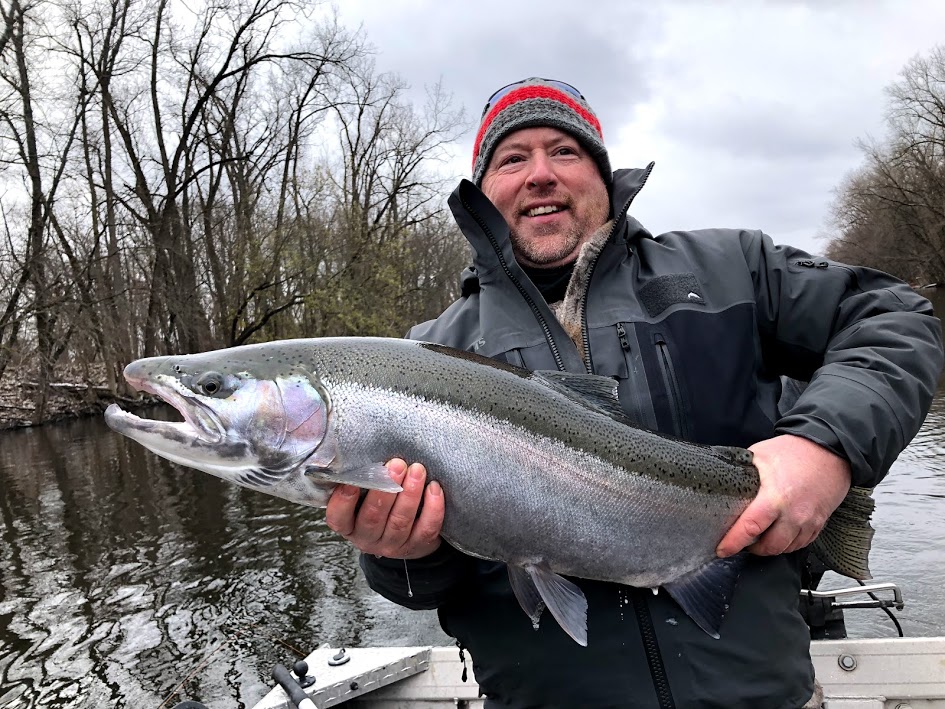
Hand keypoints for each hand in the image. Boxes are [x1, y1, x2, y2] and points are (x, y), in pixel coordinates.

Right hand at [325, 459, 444, 558]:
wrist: (407, 533)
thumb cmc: (379, 503)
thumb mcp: (363, 495)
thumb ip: (361, 478)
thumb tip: (362, 449)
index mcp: (349, 525)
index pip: (338, 518)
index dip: (343, 501)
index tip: (351, 481)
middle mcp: (368, 538)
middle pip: (373, 518)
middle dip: (385, 489)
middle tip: (396, 464)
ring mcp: (393, 545)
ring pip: (400, 522)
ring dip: (410, 494)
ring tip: (417, 470)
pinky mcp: (417, 545)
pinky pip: (426, 529)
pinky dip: (432, 508)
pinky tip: (434, 488)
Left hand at [716, 434, 851, 557]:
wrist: (830, 452)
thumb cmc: (794, 451)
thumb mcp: (759, 455)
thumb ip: (741, 472)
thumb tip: (722, 481)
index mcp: (775, 496)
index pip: (750, 527)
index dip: (733, 543)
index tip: (722, 550)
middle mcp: (793, 514)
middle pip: (769, 546)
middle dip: (752, 548)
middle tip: (741, 541)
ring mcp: (809, 521)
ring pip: (786, 548)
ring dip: (770, 547)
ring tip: (759, 538)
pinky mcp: (819, 524)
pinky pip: (801, 544)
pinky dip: (787, 544)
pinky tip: (778, 535)